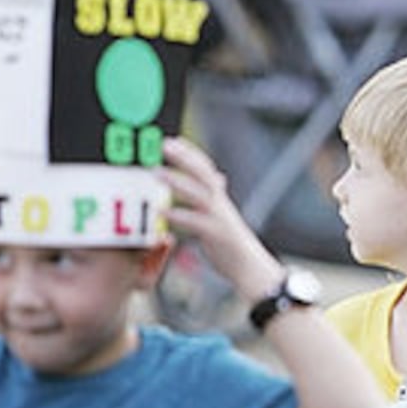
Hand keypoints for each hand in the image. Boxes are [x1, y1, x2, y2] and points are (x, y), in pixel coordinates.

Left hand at [161, 137, 280, 299]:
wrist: (249, 267)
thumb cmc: (232, 243)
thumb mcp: (225, 215)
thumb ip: (217, 197)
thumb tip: (218, 178)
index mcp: (220, 198)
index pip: (206, 168)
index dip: (191, 153)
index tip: (172, 140)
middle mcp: (221, 203)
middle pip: (204, 174)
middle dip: (185, 158)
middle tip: (164, 145)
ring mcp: (220, 218)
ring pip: (199, 193)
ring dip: (178, 181)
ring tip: (157, 173)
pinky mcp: (216, 235)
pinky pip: (196, 222)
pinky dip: (179, 215)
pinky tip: (162, 212)